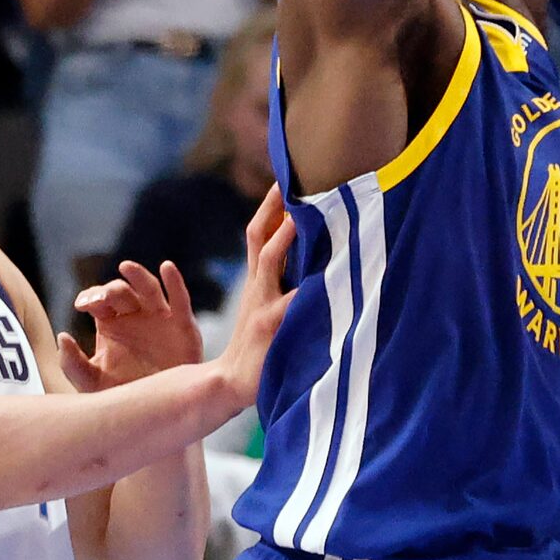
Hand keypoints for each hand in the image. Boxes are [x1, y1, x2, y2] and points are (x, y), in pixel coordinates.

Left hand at [60, 261, 203, 392]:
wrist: (159, 413)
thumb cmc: (126, 395)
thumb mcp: (91, 383)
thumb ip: (72, 363)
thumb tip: (61, 336)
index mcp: (111, 325)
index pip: (99, 300)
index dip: (91, 297)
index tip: (82, 305)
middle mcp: (135, 317)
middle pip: (122, 292)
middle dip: (109, 290)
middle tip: (99, 299)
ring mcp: (160, 319)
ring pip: (149, 289)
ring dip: (138, 277)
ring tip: (126, 267)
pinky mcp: (183, 326)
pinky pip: (180, 300)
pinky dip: (175, 282)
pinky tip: (167, 268)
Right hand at [212, 188, 295, 410]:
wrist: (231, 383)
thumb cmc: (260, 345)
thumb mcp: (266, 307)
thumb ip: (284, 282)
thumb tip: (317, 254)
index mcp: (258, 280)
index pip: (260, 232)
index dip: (271, 205)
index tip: (286, 176)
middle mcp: (258, 286)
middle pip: (261, 236)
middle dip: (274, 207)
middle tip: (292, 179)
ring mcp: (263, 304)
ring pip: (270, 259)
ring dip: (285, 235)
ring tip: (302, 213)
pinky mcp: (272, 327)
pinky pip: (290, 302)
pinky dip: (308, 288)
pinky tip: (328, 276)